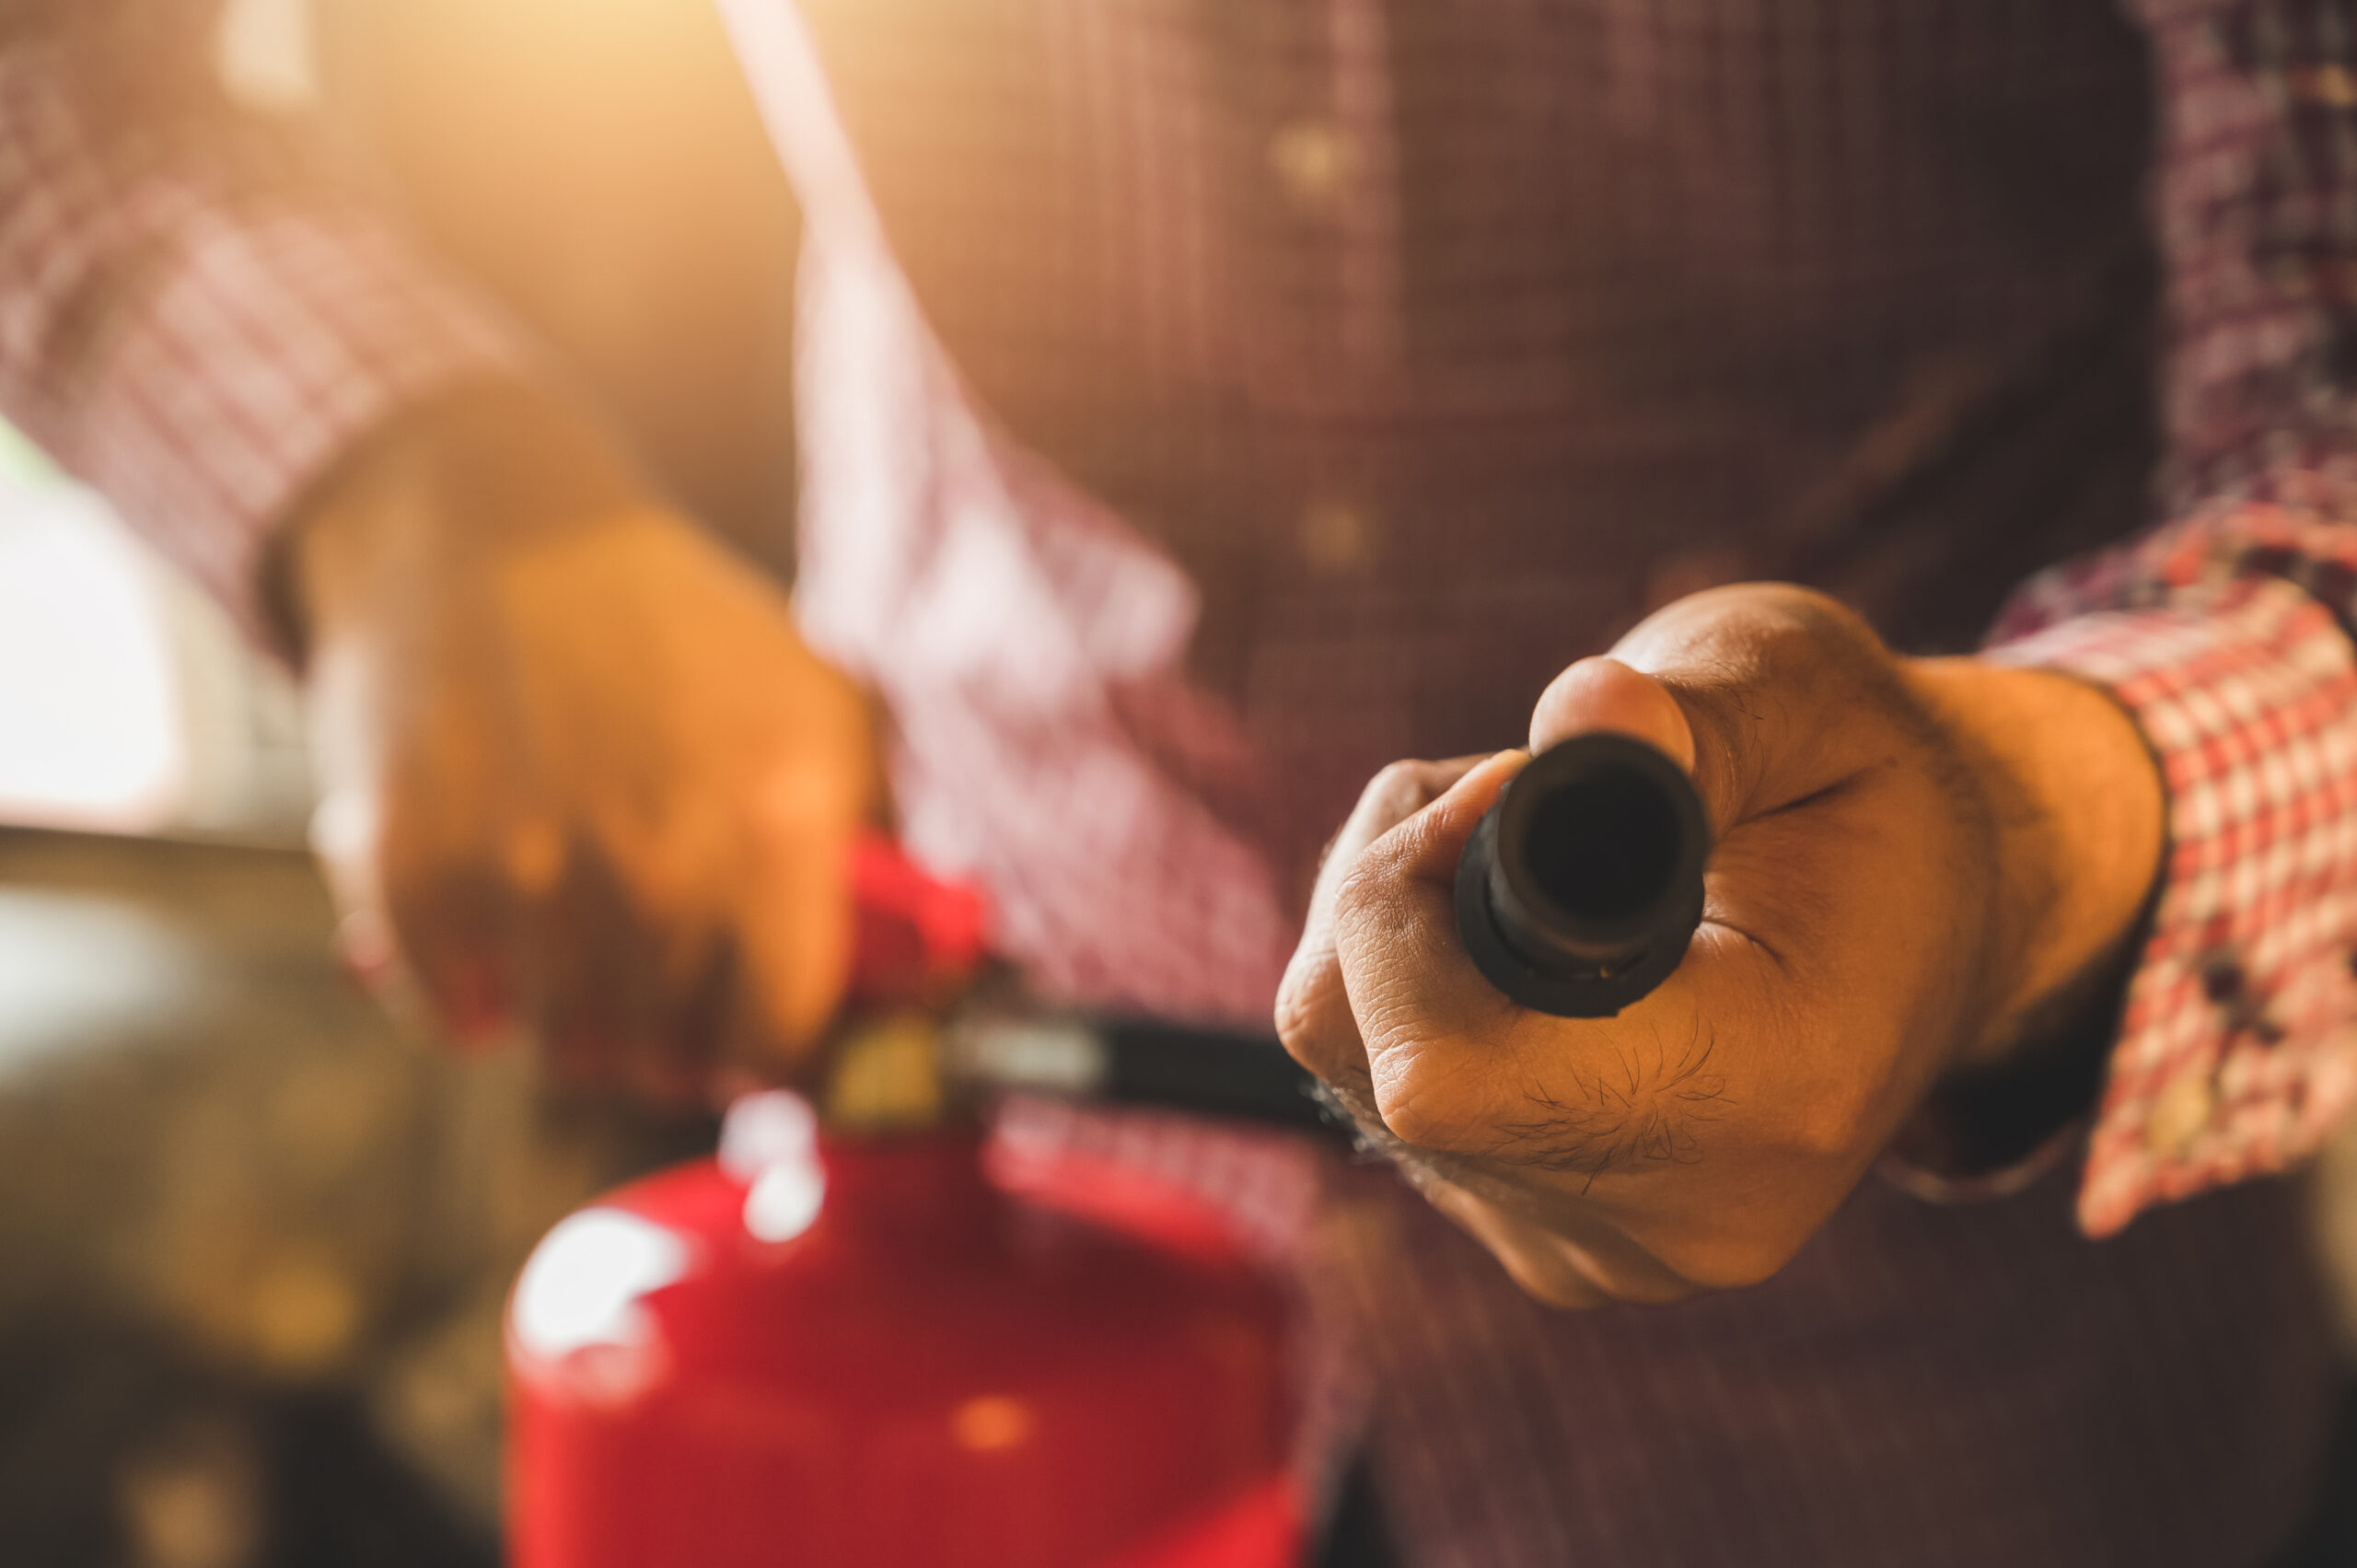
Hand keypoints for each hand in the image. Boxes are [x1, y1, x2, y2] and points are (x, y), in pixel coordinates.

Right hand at [294, 386, 875, 1102]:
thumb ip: (876, 841)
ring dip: (576, 1015)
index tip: (752, 1024)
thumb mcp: (823, 705)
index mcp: (775, 821)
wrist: (493, 528)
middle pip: (665, 1063)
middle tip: (661, 979)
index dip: (767, 1044)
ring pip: (563, 1050)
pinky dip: (471, 988)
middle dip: (670, 1037)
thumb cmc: (678, 628)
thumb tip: (919, 977)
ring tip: (583, 932)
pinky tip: (496, 912)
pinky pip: (454, 1018)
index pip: (779, 1037)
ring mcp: (525, 872)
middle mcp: (655, 861)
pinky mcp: (410, 869)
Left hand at [1275, 583, 2162, 1306]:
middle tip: (1499, 780)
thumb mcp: (1809, 694)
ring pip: (1360, 1076)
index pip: (1453, 1073)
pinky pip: (1389, 1105)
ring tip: (1517, 833)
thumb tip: (1580, 715)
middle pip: (1382, 1065)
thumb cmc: (1869, 787)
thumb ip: (1696, 710)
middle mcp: (1681, 1215)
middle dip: (1390, 890)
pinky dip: (1404, 991)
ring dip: (1388, 928)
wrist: (1935, 918)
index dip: (1408, 904)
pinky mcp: (1551, 1238)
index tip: (1494, 778)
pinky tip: (1509, 927)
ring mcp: (1606, 1250)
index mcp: (1770, 1099)